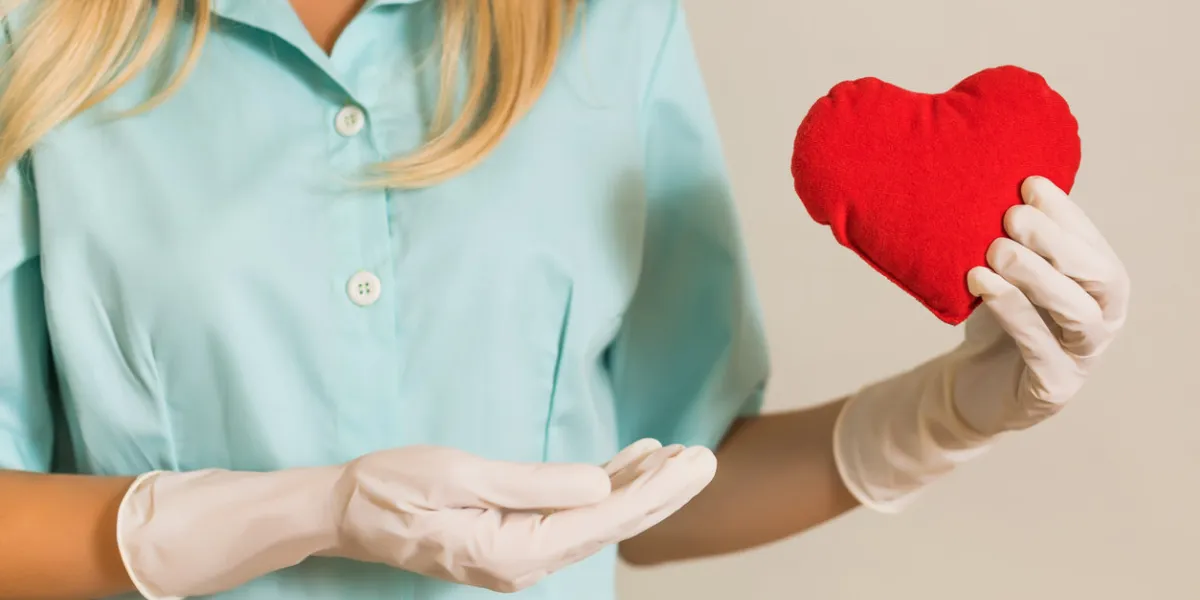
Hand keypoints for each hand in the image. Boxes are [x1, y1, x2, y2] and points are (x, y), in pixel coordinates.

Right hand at [117, 440, 715, 598]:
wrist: (346, 510)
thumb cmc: (393, 488)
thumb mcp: (462, 474)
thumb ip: (534, 484)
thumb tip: (599, 485)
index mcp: (517, 549)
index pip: (605, 520)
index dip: (656, 492)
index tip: (695, 461)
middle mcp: (526, 561)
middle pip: (611, 525)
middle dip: (662, 493)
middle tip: (705, 457)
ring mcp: (521, 552)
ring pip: (597, 520)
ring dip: (637, 489)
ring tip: (677, 455)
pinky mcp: (513, 536)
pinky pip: (570, 514)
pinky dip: (603, 489)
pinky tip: (628, 465)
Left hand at [832, 176, 1130, 511]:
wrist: (968, 388)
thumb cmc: (995, 320)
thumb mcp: (1005, 274)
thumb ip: (1013, 239)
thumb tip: (987, 183)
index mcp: (1099, 287)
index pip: (1093, 242)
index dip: (1066, 213)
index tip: (1029, 183)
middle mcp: (1103, 320)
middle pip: (1100, 276)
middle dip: (1058, 241)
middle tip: (1012, 215)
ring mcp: (1083, 358)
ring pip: (1079, 312)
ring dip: (1037, 275)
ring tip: (995, 249)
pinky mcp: (1053, 387)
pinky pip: (1040, 346)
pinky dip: (1012, 310)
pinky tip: (981, 283)